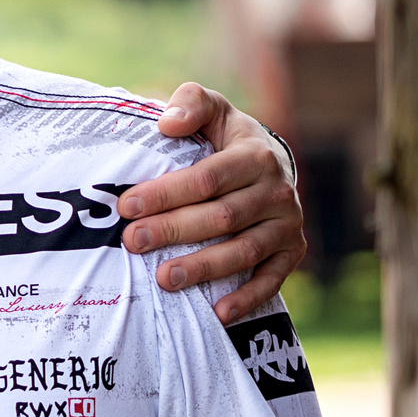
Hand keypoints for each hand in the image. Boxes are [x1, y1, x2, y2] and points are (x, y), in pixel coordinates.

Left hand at [120, 83, 308, 322]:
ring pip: (243, 251)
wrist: (271, 166)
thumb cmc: (225, 140)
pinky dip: (247, 298)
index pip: (207, 178)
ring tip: (163, 278)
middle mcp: (277, 191)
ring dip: (203, 268)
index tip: (126, 206)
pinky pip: (271, 280)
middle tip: (132, 242)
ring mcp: (287, 225)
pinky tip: (217, 313)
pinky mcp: (291, 252)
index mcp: (254, 156)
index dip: (166, 193)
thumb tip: (167, 122)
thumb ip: (191, 104)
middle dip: (173, 230)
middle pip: (221, 217)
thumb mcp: (212, 111)